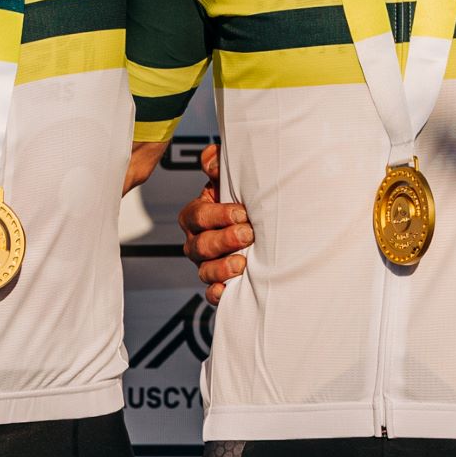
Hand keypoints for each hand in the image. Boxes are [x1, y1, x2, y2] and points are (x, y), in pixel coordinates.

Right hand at [179, 142, 252, 303]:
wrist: (259, 218)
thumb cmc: (242, 196)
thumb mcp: (229, 175)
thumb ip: (216, 162)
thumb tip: (211, 163)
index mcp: (196, 214)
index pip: (198, 215)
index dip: (217, 215)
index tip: (241, 212)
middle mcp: (197, 241)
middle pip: (200, 245)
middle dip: (223, 240)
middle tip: (247, 234)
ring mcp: (206, 263)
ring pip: (204, 271)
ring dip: (221, 269)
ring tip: (241, 263)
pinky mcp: (218, 282)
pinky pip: (211, 293)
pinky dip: (217, 294)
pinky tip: (227, 292)